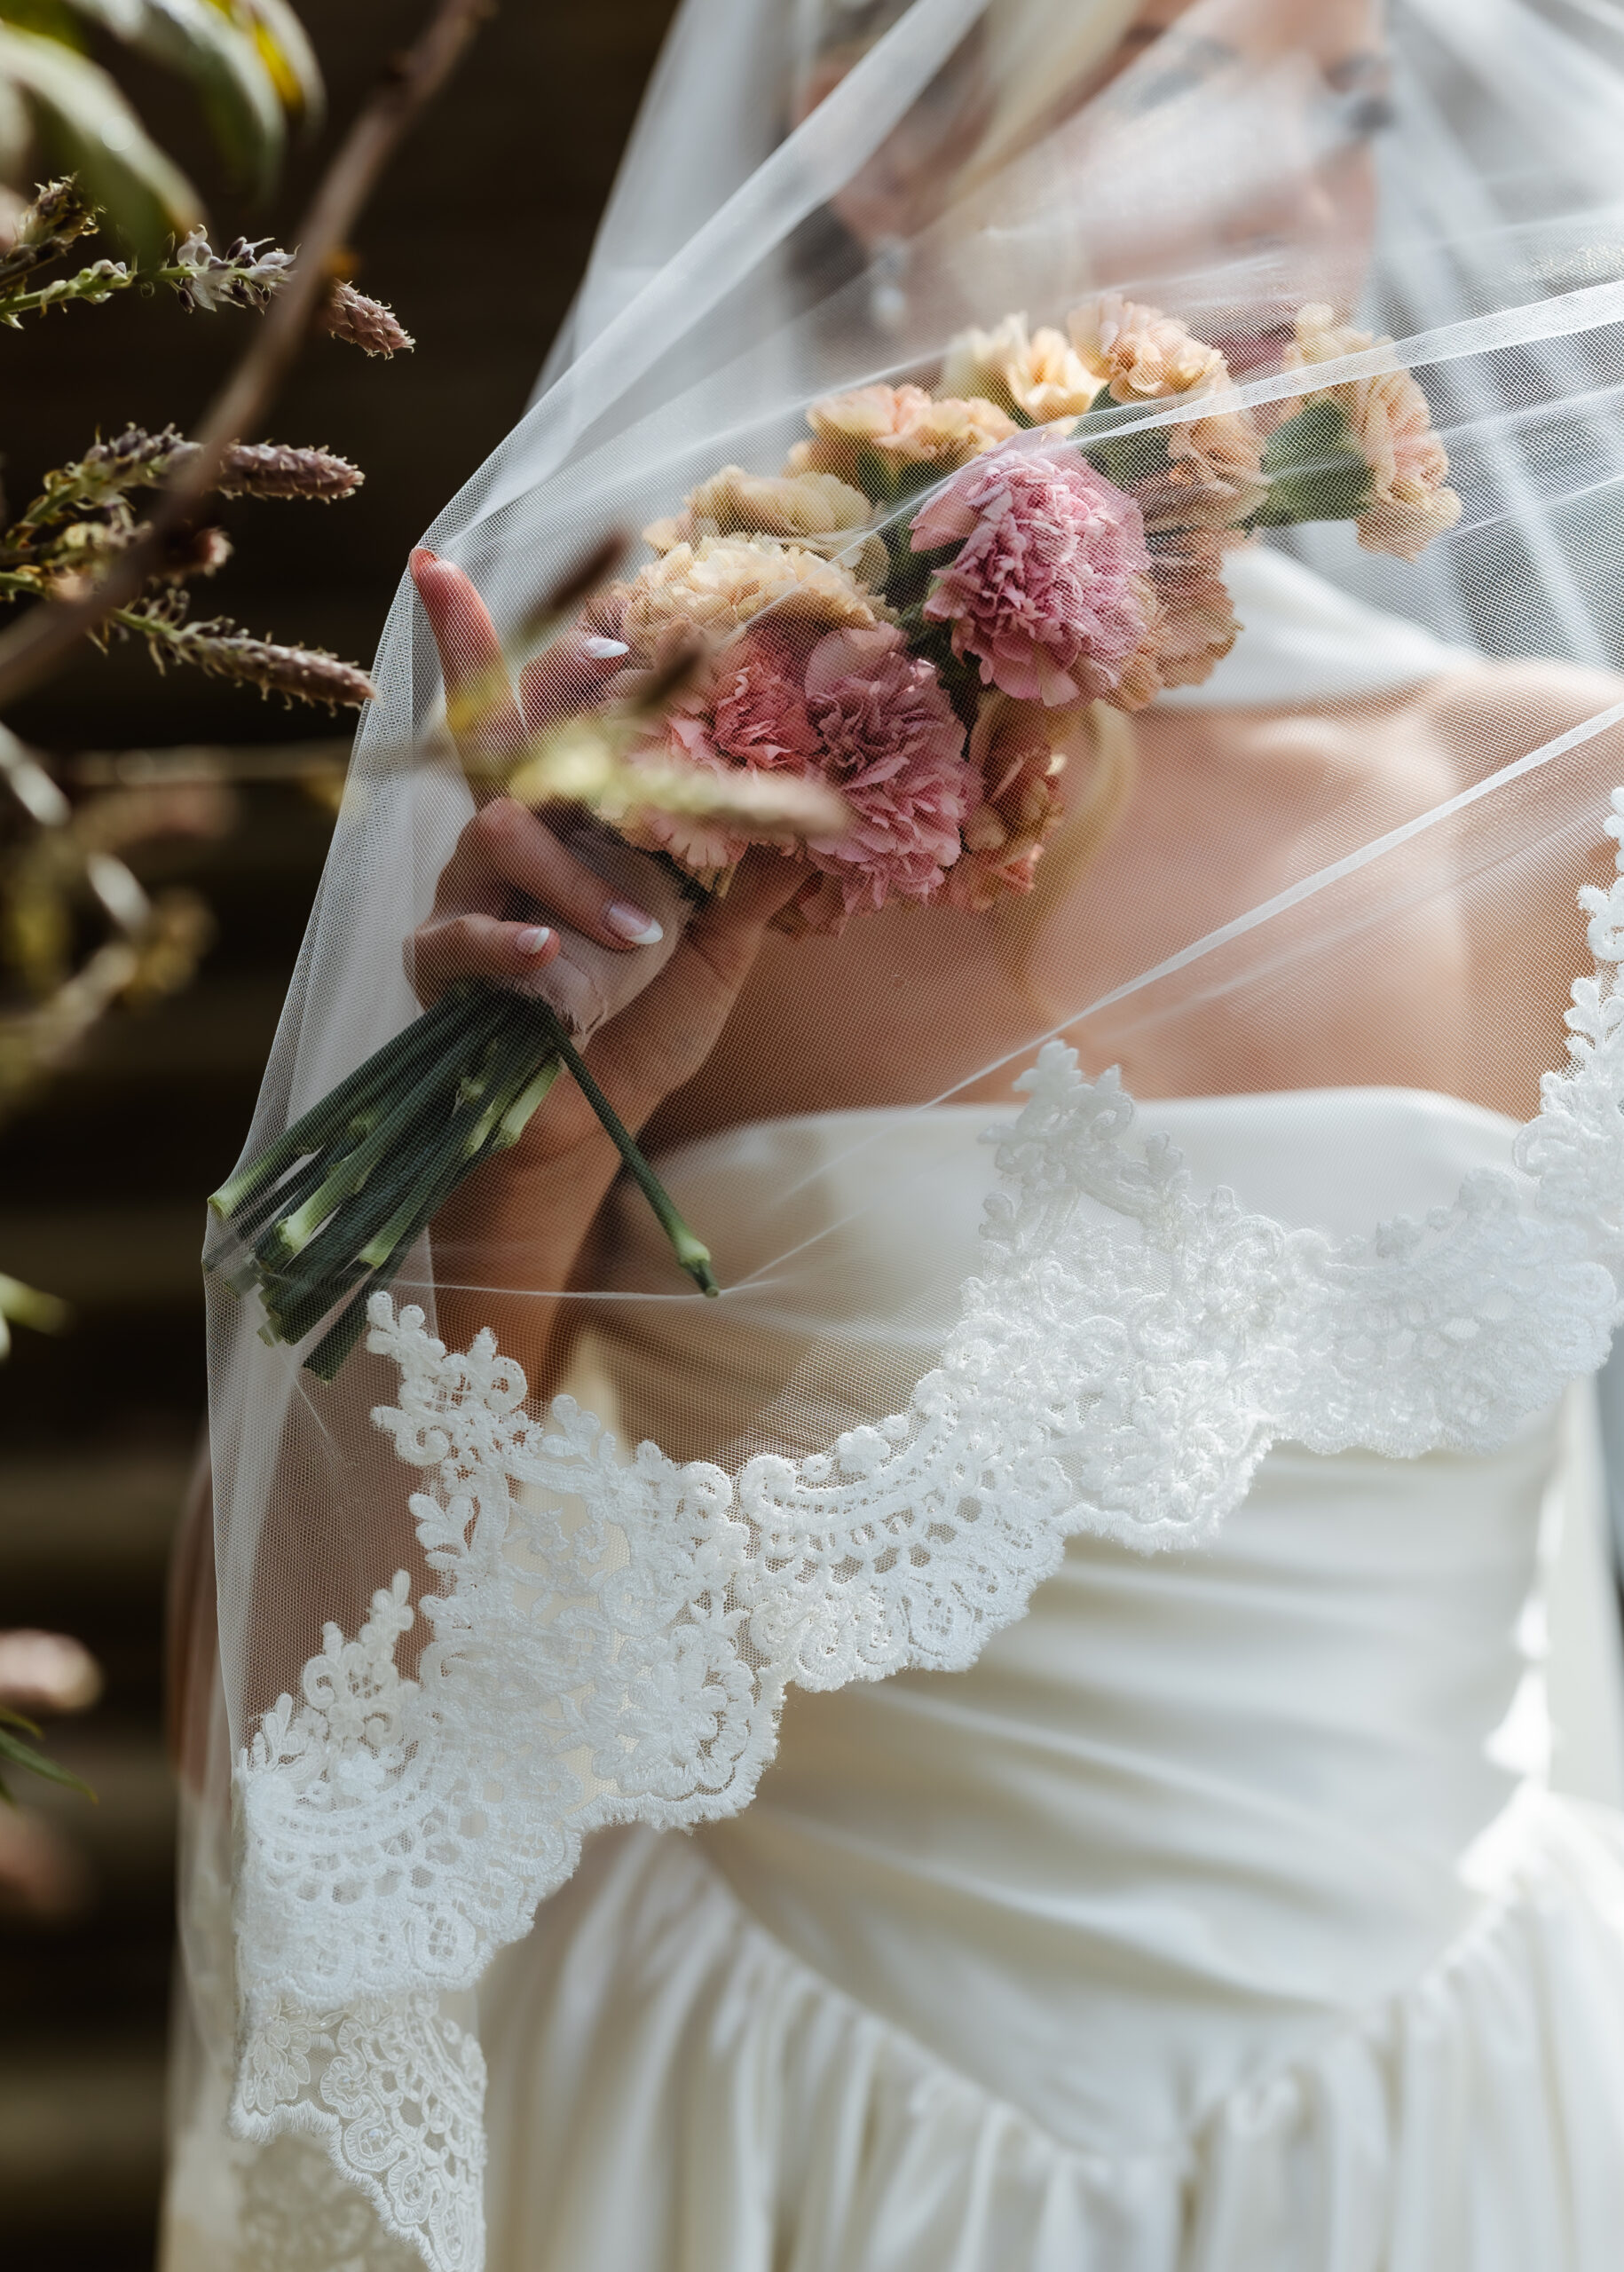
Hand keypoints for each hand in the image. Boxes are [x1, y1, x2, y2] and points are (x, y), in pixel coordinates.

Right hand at [410, 550, 798, 1161]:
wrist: (581, 1123)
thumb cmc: (636, 1029)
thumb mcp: (713, 953)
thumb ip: (752, 888)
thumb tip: (825, 827)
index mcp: (576, 824)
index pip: (562, 717)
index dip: (571, 646)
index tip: (607, 577)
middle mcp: (514, 839)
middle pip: (499, 723)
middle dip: (514, 655)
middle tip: (603, 641)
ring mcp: (468, 892)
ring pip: (502, 828)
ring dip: (578, 877)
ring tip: (642, 936)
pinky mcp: (438, 961)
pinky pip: (456, 930)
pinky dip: (504, 938)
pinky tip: (543, 957)